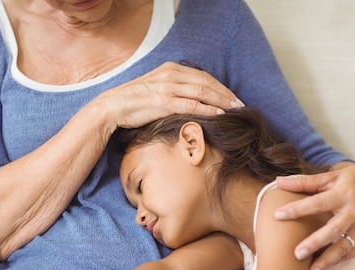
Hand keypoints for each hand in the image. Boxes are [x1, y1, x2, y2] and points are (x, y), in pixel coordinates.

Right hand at [98, 62, 243, 129]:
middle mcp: (171, 75)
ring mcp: (168, 88)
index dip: (220, 86)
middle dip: (226, 93)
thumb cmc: (135, 101)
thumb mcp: (157, 88)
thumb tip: (193, 99)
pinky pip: (192, 105)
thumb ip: (174, 89)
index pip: (203, 76)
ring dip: (221, 101)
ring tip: (235, 109)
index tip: (232, 96)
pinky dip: (208, 109)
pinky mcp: (164, 102)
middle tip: (240, 104)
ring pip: (202, 92)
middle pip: (207, 82)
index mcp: (171, 69)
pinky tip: (219, 114)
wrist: (113, 106)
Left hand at [274, 164, 354, 269]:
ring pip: (344, 246)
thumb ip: (305, 182)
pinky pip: (352, 251)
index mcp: (343, 193)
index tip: (278, 215)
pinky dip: (339, 260)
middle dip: (315, 243)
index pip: (317, 203)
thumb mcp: (331, 176)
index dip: (297, 209)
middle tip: (296, 254)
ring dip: (328, 260)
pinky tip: (325, 267)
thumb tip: (279, 182)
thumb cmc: (352, 180)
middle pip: (333, 229)